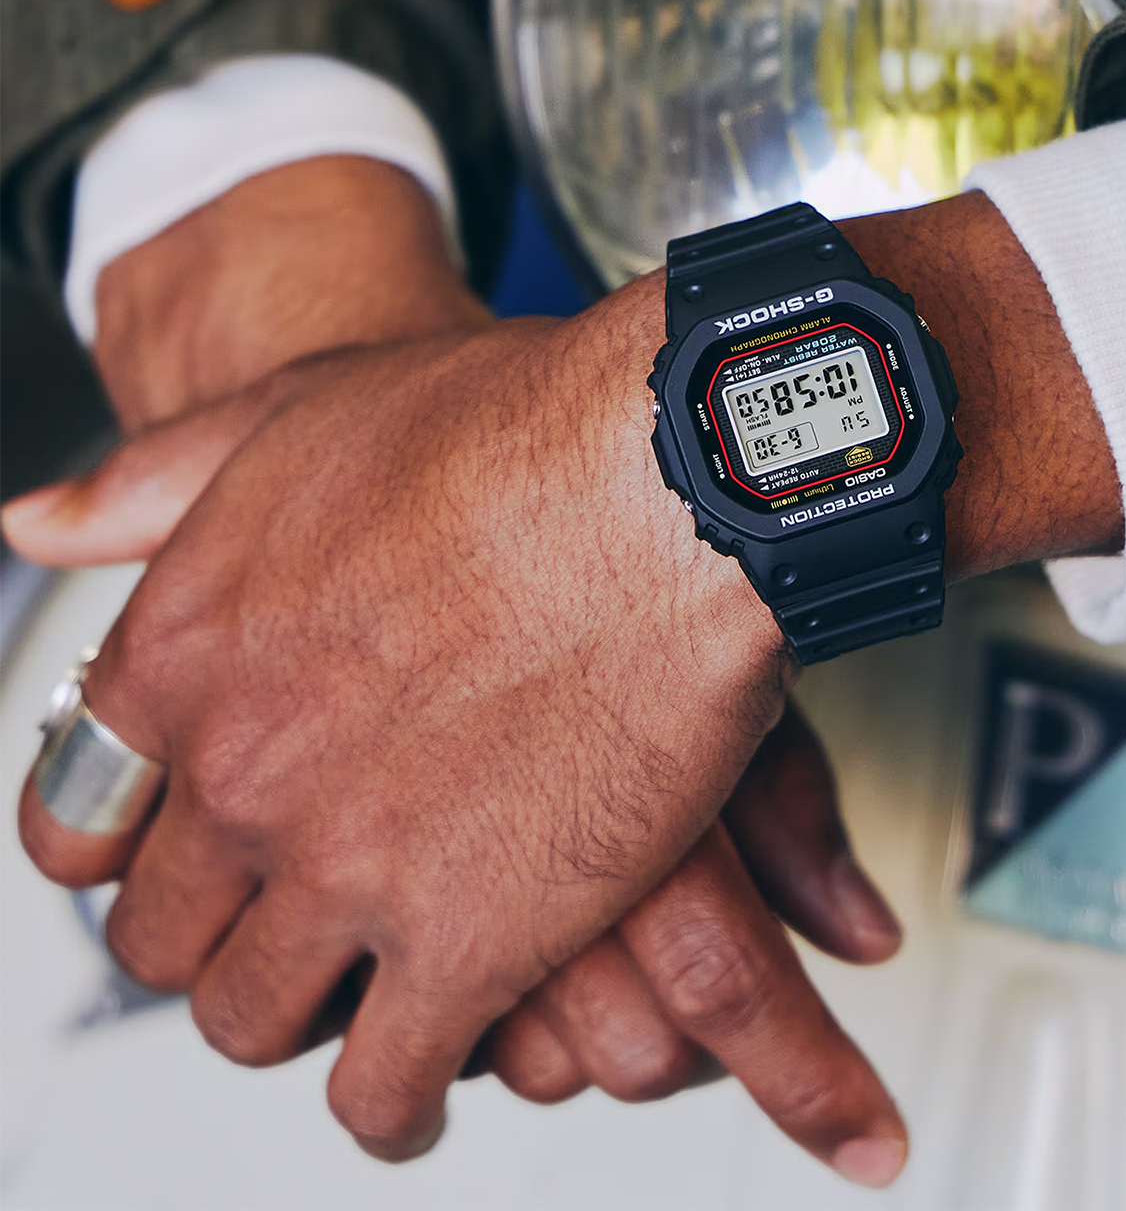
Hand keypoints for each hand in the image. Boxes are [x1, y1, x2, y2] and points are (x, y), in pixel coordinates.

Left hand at [12, 161, 909, 1180]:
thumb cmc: (514, 429)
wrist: (666, 476)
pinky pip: (386, 1085)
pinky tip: (422, 1085)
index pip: (80, 819)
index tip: (178, 856)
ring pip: (257, 1018)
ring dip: (299, 1018)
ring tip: (351, 1002)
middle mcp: (243, 772)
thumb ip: (153, 479)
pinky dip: (393, 1105)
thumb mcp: (302, 415)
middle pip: (166, 935)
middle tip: (284, 927)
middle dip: (217, 938)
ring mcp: (347, 867)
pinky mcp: (470, 941)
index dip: (123, 851)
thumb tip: (34, 523)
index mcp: (188, 653)